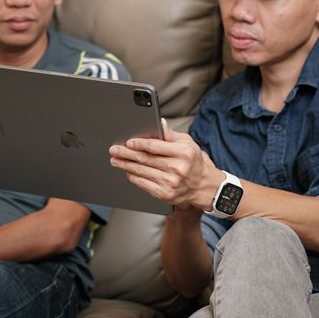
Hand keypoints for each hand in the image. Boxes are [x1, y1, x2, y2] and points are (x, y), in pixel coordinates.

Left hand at [109, 119, 224, 209]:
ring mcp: (170, 183)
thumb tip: (159, 123)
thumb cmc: (194, 162)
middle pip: (145, 159)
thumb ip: (170, 134)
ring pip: (141, 172)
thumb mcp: (187, 143)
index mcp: (183, 153)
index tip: (128, 142)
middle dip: (126, 154)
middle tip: (114, 150)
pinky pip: (144, 184)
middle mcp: (177, 168)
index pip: (155, 146)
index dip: (138, 143)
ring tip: (116, 160)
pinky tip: (127, 172)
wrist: (204, 186)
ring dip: (125, 165)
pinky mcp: (165, 194)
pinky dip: (133, 177)